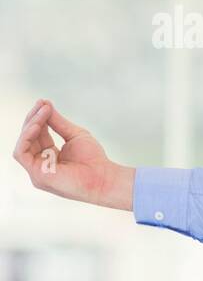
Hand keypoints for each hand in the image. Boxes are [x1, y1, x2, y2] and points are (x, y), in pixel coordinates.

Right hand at [12, 99, 134, 209]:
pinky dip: (26, 138)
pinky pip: (21, 153)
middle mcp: (41, 163)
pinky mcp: (37, 175)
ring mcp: (37, 171)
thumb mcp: (74, 135)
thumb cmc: (93, 159)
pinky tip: (37, 126)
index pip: (38, 134)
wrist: (104, 177)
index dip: (39, 118)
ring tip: (42, 112)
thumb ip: (58, 122)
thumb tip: (44, 104)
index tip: (44, 103)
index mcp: (49, 155)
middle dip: (34, 119)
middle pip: (29, 138)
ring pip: (23, 144)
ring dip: (31, 125)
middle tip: (42, 104)